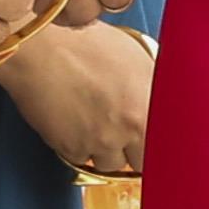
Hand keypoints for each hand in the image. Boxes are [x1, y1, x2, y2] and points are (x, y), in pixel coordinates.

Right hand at [0, 20, 155, 176]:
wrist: (39, 50)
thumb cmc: (81, 43)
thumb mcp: (134, 56)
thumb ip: (152, 86)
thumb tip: (159, 102)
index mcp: (151, 103)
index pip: (169, 144)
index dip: (159, 144)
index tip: (153, 143)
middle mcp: (130, 126)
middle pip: (143, 163)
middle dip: (135, 151)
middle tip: (125, 134)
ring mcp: (101, 141)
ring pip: (111, 165)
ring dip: (106, 151)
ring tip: (95, 124)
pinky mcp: (73, 149)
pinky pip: (81, 160)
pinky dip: (78, 148)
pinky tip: (74, 123)